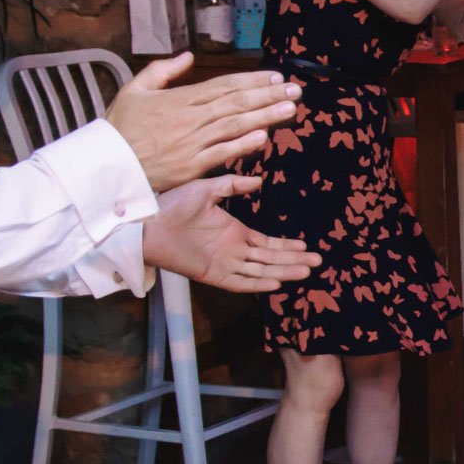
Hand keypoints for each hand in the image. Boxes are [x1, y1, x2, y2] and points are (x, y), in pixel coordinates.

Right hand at [107, 53, 303, 191]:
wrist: (106, 163)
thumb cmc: (120, 127)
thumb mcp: (134, 90)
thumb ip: (162, 71)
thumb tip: (188, 56)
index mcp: (179, 98)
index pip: (223, 86)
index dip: (252, 81)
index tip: (276, 76)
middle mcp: (189, 118)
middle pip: (236, 103)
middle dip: (268, 95)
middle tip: (295, 90)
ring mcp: (192, 143)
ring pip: (234, 125)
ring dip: (265, 117)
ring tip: (290, 109)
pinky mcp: (191, 166)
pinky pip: (222, 153)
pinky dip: (243, 145)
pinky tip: (264, 137)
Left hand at [141, 176, 321, 292]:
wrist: (146, 222)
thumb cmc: (172, 205)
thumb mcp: (207, 189)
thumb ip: (233, 185)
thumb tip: (260, 180)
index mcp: (234, 232)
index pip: (267, 244)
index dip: (287, 245)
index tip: (307, 246)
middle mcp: (233, 250)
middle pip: (270, 259)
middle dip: (294, 260)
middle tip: (318, 261)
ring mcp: (223, 263)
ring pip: (261, 271)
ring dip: (283, 271)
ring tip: (306, 271)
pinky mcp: (211, 274)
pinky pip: (239, 282)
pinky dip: (257, 284)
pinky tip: (276, 283)